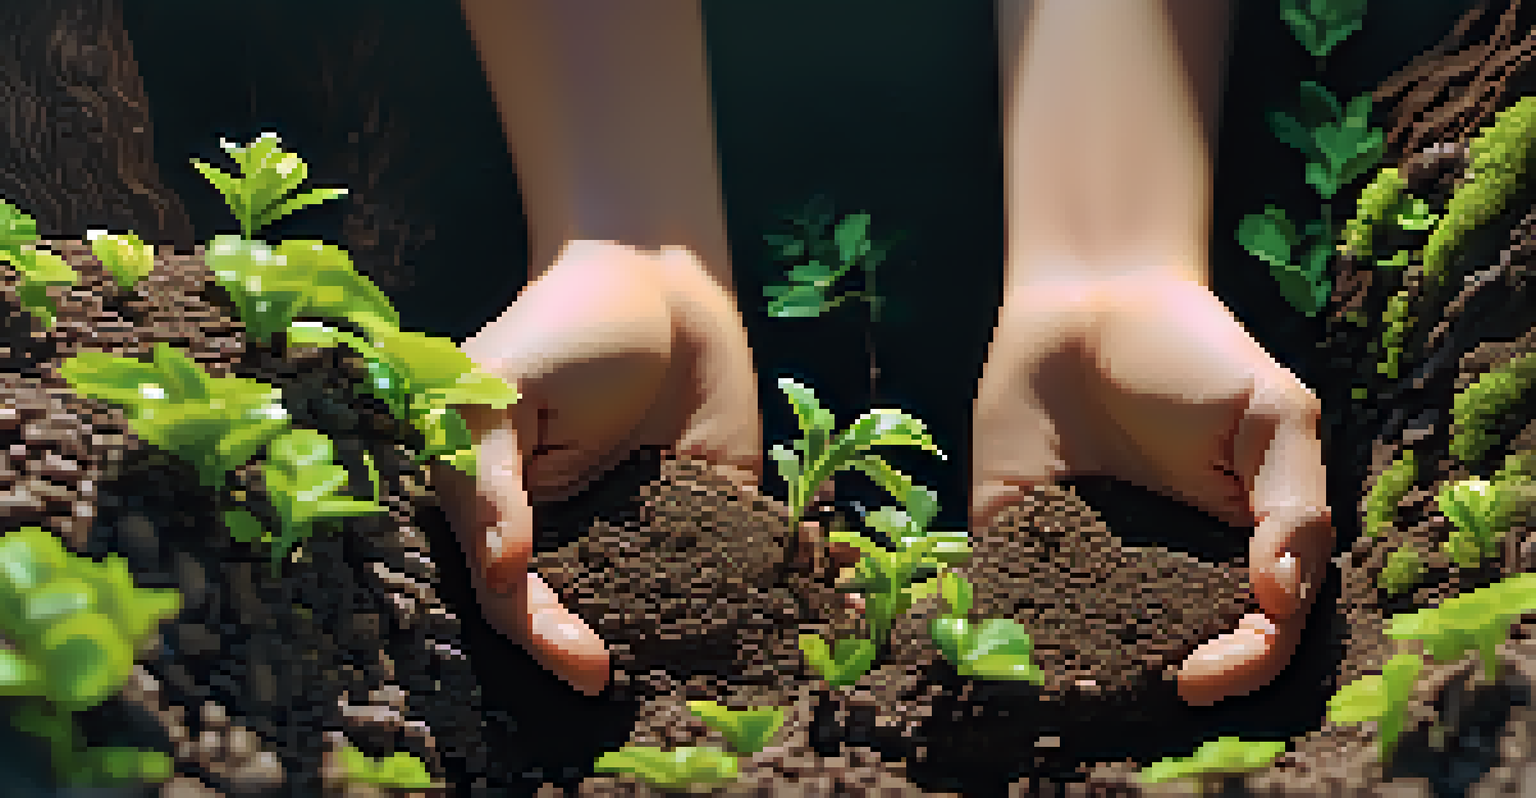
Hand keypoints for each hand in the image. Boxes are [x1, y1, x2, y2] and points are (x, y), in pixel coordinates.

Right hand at [429, 240, 761, 695]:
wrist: (656, 282)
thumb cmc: (563, 327)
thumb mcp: (503, 387)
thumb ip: (490, 475)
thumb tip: (501, 570)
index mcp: (512, 525)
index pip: (519, 603)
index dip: (547, 639)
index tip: (588, 665)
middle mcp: (579, 546)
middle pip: (592, 624)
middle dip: (623, 661)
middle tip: (645, 686)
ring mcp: (651, 540)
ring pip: (670, 613)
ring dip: (712, 648)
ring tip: (754, 669)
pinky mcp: (720, 522)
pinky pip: (748, 570)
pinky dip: (789, 590)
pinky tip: (828, 607)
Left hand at [970, 271, 1332, 705]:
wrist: (1086, 306)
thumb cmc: (1195, 355)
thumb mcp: (1272, 413)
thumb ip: (1293, 504)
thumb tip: (1281, 597)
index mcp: (1240, 555)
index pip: (1257, 638)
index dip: (1239, 667)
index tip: (1201, 675)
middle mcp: (1169, 577)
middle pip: (1180, 658)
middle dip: (1166, 687)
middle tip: (1150, 688)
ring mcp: (1092, 570)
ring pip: (1096, 650)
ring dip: (1086, 678)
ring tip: (1075, 689)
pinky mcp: (1018, 550)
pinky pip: (1016, 605)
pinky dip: (1010, 632)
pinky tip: (1007, 650)